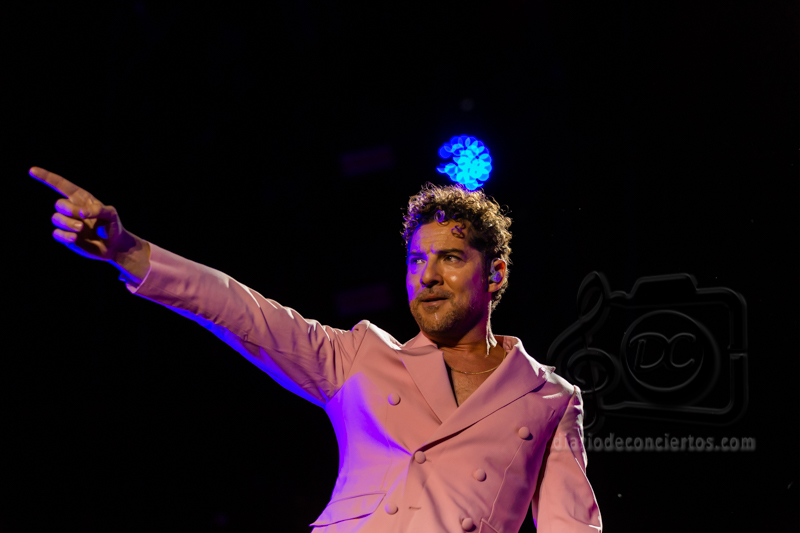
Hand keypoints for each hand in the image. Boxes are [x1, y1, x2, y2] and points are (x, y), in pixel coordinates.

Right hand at [30, 166, 149, 281]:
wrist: (113, 245)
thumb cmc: (112, 225)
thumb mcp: (111, 214)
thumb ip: (98, 210)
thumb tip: (82, 213)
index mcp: (80, 198)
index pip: (61, 184)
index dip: (47, 177)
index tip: (32, 170)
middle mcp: (71, 209)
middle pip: (59, 204)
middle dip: (70, 211)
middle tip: (84, 219)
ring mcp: (67, 222)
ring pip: (56, 218)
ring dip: (68, 224)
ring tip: (82, 229)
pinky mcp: (65, 236)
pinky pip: (56, 233)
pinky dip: (65, 235)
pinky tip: (75, 238)